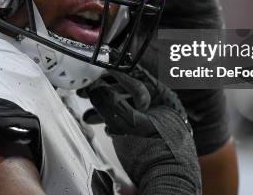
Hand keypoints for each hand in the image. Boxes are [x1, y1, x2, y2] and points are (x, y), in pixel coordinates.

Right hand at [85, 66, 200, 194]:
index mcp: (162, 94)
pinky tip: (101, 126)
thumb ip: (109, 102)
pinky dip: (113, 120)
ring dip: (105, 107)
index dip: (112, 70)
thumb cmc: (155, 153)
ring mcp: (155, 119)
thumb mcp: (128, 123)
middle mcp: (160, 104)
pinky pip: (127, 120)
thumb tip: (95, 88)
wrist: (166, 182)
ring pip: (125, 105)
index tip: (95, 69)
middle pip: (128, 88)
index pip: (135, 73)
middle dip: (104, 90)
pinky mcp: (148, 134)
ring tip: (88, 114)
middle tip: (86, 91)